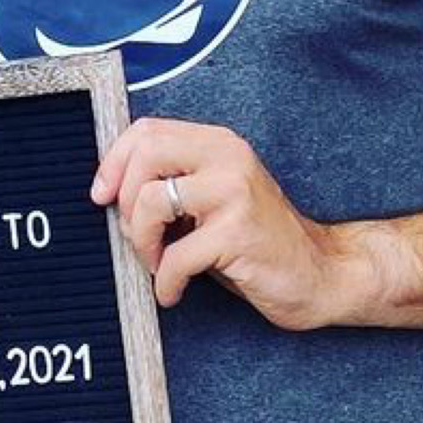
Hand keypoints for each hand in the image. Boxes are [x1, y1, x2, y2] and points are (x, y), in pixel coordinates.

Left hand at [90, 117, 370, 330]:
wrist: (322, 274)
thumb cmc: (256, 242)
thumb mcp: (213, 199)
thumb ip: (174, 181)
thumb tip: (108, 188)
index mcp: (219, 144)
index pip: (147, 130)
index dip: (113, 161)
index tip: (101, 196)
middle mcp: (229, 158)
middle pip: (146, 155)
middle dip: (124, 201)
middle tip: (135, 236)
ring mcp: (235, 193)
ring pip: (151, 201)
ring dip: (141, 243)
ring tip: (158, 265)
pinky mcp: (238, 234)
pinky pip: (176, 255)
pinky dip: (166, 281)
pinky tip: (174, 292)